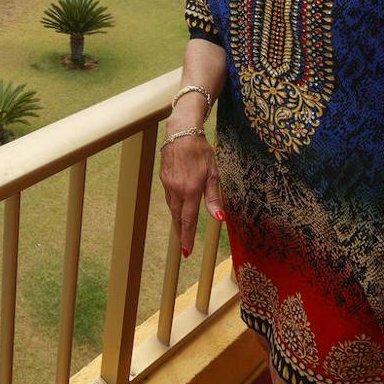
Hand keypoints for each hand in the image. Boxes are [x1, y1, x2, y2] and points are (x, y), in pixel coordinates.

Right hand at [158, 132, 224, 256]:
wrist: (181, 132)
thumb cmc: (201, 151)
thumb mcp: (213, 173)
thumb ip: (214, 197)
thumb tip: (219, 217)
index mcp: (190, 190)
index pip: (188, 219)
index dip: (187, 237)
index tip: (187, 251)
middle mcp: (176, 189)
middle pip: (178, 217)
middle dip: (181, 232)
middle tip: (184, 247)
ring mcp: (168, 184)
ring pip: (172, 207)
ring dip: (177, 220)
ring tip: (181, 230)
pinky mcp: (164, 178)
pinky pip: (169, 196)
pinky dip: (174, 206)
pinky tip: (178, 207)